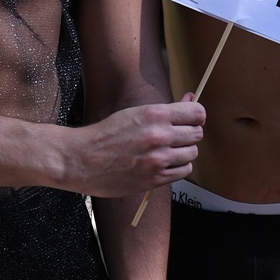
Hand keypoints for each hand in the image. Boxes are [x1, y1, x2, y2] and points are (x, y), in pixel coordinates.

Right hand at [60, 98, 205, 196]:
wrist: (82, 159)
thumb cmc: (107, 134)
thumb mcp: (135, 113)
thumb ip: (166, 110)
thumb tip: (191, 100)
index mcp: (154, 115)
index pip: (197, 113)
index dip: (196, 116)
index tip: (189, 120)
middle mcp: (159, 136)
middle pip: (196, 134)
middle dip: (188, 134)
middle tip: (175, 136)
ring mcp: (158, 159)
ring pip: (192, 154)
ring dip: (183, 152)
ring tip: (167, 151)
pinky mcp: (154, 179)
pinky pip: (183, 171)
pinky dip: (177, 167)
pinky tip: (164, 164)